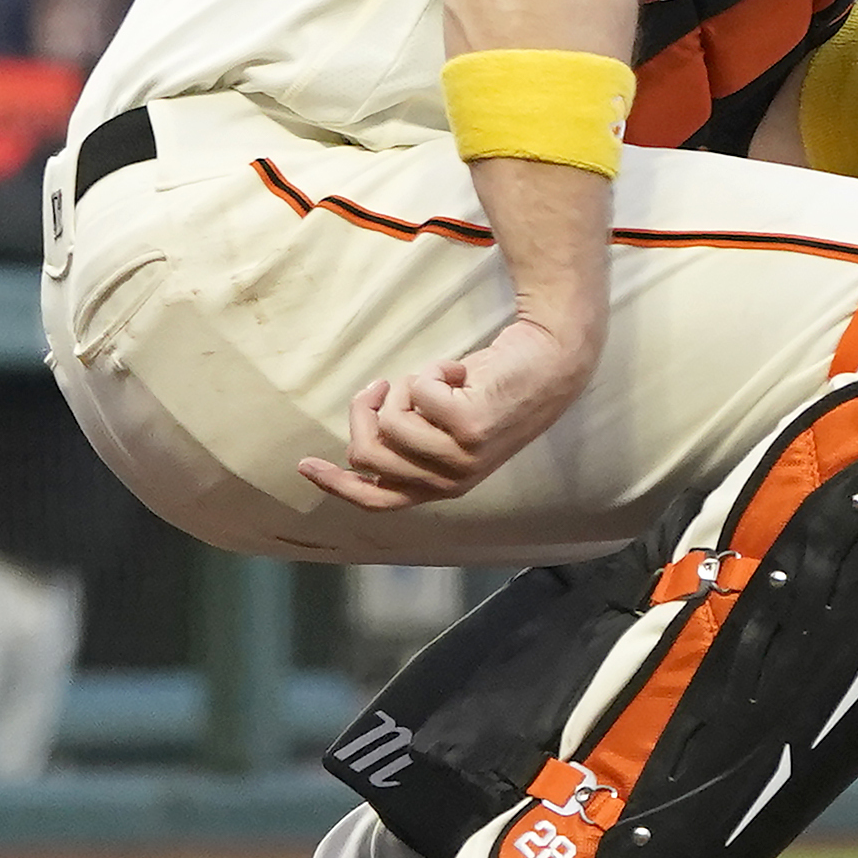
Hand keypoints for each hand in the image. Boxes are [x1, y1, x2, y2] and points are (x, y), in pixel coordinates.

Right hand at [301, 315, 595, 511]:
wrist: (552, 359)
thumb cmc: (499, 387)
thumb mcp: (450, 424)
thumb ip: (413, 439)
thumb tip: (362, 435)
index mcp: (444, 486)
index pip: (378, 498)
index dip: (336, 484)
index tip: (304, 465)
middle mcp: (452, 479)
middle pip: (368, 453)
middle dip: (363, 410)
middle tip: (382, 385)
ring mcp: (461, 456)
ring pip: (389, 421)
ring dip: (404, 386)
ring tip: (441, 377)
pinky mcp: (468, 426)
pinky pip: (414, 391)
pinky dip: (431, 369)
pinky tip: (461, 369)